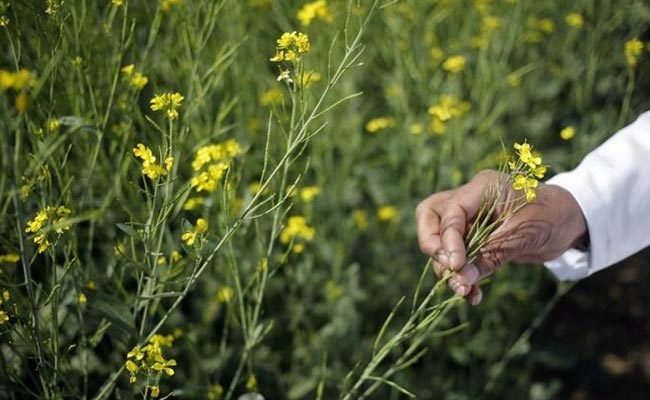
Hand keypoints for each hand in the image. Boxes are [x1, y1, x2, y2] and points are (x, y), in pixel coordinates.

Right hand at [415, 169, 586, 304]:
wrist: (570, 222)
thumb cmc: (552, 218)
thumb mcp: (524, 236)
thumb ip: (490, 255)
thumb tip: (460, 280)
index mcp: (481, 188)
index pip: (450, 212)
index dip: (448, 241)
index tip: (455, 267)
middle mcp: (469, 200)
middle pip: (430, 216)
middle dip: (433, 246)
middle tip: (448, 269)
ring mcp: (468, 218)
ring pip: (439, 240)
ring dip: (448, 269)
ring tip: (464, 292)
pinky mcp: (473, 237)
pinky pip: (456, 255)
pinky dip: (461, 275)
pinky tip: (473, 295)